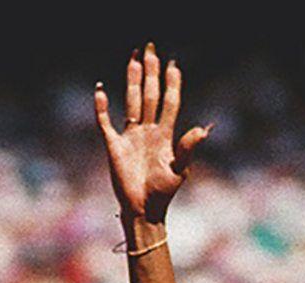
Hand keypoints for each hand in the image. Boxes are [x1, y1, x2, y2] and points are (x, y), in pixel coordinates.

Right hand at [95, 44, 211, 222]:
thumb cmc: (164, 194)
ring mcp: (131, 137)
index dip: (172, 84)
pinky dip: (101, 107)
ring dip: (132, 80)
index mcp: (165, 136)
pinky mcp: (114, 146)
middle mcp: (148, 131)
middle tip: (151, 49)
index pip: (169, 102)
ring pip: (131, 101)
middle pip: (149, 95)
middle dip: (151, 72)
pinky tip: (101, 90)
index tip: (174, 64)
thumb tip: (204, 129)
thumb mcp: (180, 171)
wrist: (144, 211)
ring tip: (134, 59)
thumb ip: (188, 148)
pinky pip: (105, 122)